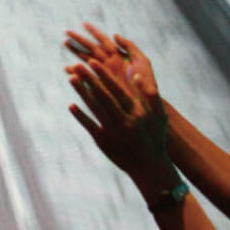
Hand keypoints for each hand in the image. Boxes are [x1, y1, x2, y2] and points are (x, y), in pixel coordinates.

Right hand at [65, 23, 158, 98]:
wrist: (147, 104)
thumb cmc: (147, 83)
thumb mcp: (142, 62)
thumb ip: (130, 47)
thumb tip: (114, 35)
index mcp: (119, 56)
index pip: (104, 41)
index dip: (94, 32)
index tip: (84, 24)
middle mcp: (110, 63)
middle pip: (92, 48)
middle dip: (80, 39)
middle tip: (67, 31)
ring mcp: (104, 74)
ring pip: (87, 60)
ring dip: (76, 52)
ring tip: (65, 43)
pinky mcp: (100, 85)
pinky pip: (85, 75)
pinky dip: (76, 71)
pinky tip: (67, 69)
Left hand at [67, 58, 175, 190]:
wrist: (149, 167)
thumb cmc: (155, 138)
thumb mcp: (159, 116)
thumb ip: (149, 95)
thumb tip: (136, 74)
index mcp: (137, 113)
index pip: (117, 90)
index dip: (104, 76)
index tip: (92, 62)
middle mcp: (124, 121)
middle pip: (103, 96)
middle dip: (89, 79)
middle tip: (76, 65)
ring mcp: (113, 132)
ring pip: (94, 109)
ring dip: (82, 93)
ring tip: (71, 78)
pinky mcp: (103, 142)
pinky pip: (90, 126)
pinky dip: (80, 116)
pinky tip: (71, 105)